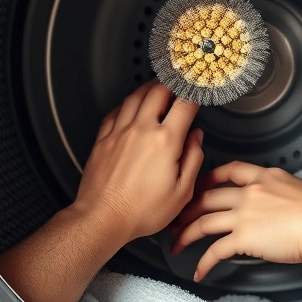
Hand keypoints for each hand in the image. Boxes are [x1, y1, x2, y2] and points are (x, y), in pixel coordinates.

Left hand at [74, 81, 203, 241]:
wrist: (103, 218)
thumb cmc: (141, 211)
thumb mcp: (182, 192)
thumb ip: (193, 159)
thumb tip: (196, 138)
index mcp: (165, 141)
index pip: (184, 105)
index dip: (194, 94)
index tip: (198, 93)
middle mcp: (141, 130)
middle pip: (157, 92)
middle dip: (171, 84)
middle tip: (178, 84)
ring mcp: (119, 133)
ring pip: (134, 97)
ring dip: (148, 88)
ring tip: (156, 88)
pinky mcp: (103, 140)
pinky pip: (115, 112)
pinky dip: (126, 104)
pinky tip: (129, 106)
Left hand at [171, 161, 301, 280]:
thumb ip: (284, 192)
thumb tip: (283, 202)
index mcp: (266, 177)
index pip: (230, 170)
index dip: (210, 176)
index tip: (201, 182)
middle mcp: (251, 192)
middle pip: (207, 196)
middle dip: (187, 207)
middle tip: (177, 217)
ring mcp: (245, 214)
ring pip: (204, 222)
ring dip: (186, 234)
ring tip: (176, 245)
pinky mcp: (244, 238)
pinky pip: (215, 250)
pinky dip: (204, 262)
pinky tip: (199, 270)